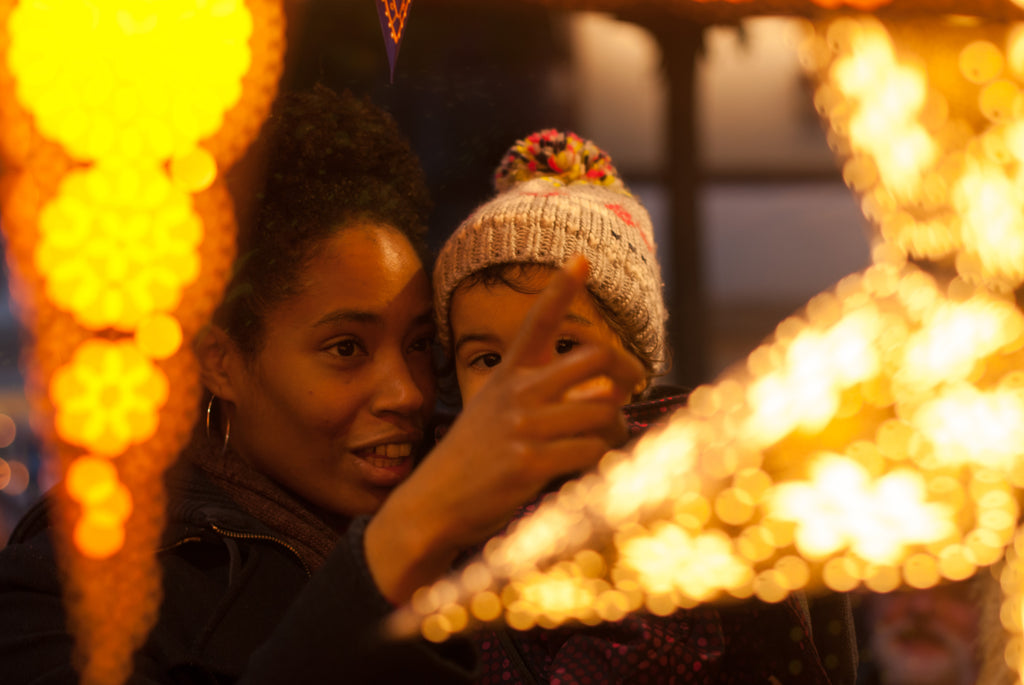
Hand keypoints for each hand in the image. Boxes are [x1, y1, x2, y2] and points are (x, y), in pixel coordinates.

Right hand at [366, 255, 643, 603]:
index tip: (581, 258)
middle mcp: (517, 392)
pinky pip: (591, 451)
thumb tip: (602, 392)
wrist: (432, 505)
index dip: (561, 287)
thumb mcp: (493, 409)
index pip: (538, 321)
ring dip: (616, 430)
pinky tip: (587, 468)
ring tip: (606, 442)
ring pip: (604, 411)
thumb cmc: (472, 458)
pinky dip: (599, 461)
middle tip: (625, 394)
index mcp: (508, 374)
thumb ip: (537, 394)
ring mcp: (523, 426)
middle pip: (595, 359)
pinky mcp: (530, 463)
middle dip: (623, 377)